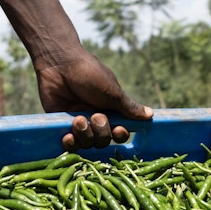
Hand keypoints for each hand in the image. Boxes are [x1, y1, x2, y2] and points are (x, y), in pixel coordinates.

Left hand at [34, 46, 153, 149]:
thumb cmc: (90, 74)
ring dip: (84, 134)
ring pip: (86, 144)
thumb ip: (130, 107)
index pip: (119, 133)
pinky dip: (70, 143)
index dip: (119, 135)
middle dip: (101, 132)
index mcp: (109, 111)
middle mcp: (94, 120)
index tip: (118, 129)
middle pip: (103, 141)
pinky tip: (68, 135)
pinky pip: (68, 144)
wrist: (60, 64)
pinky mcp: (59, 125)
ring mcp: (76, 124)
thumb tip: (151, 115)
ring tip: (78, 119)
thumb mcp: (113, 92)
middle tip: (96, 116)